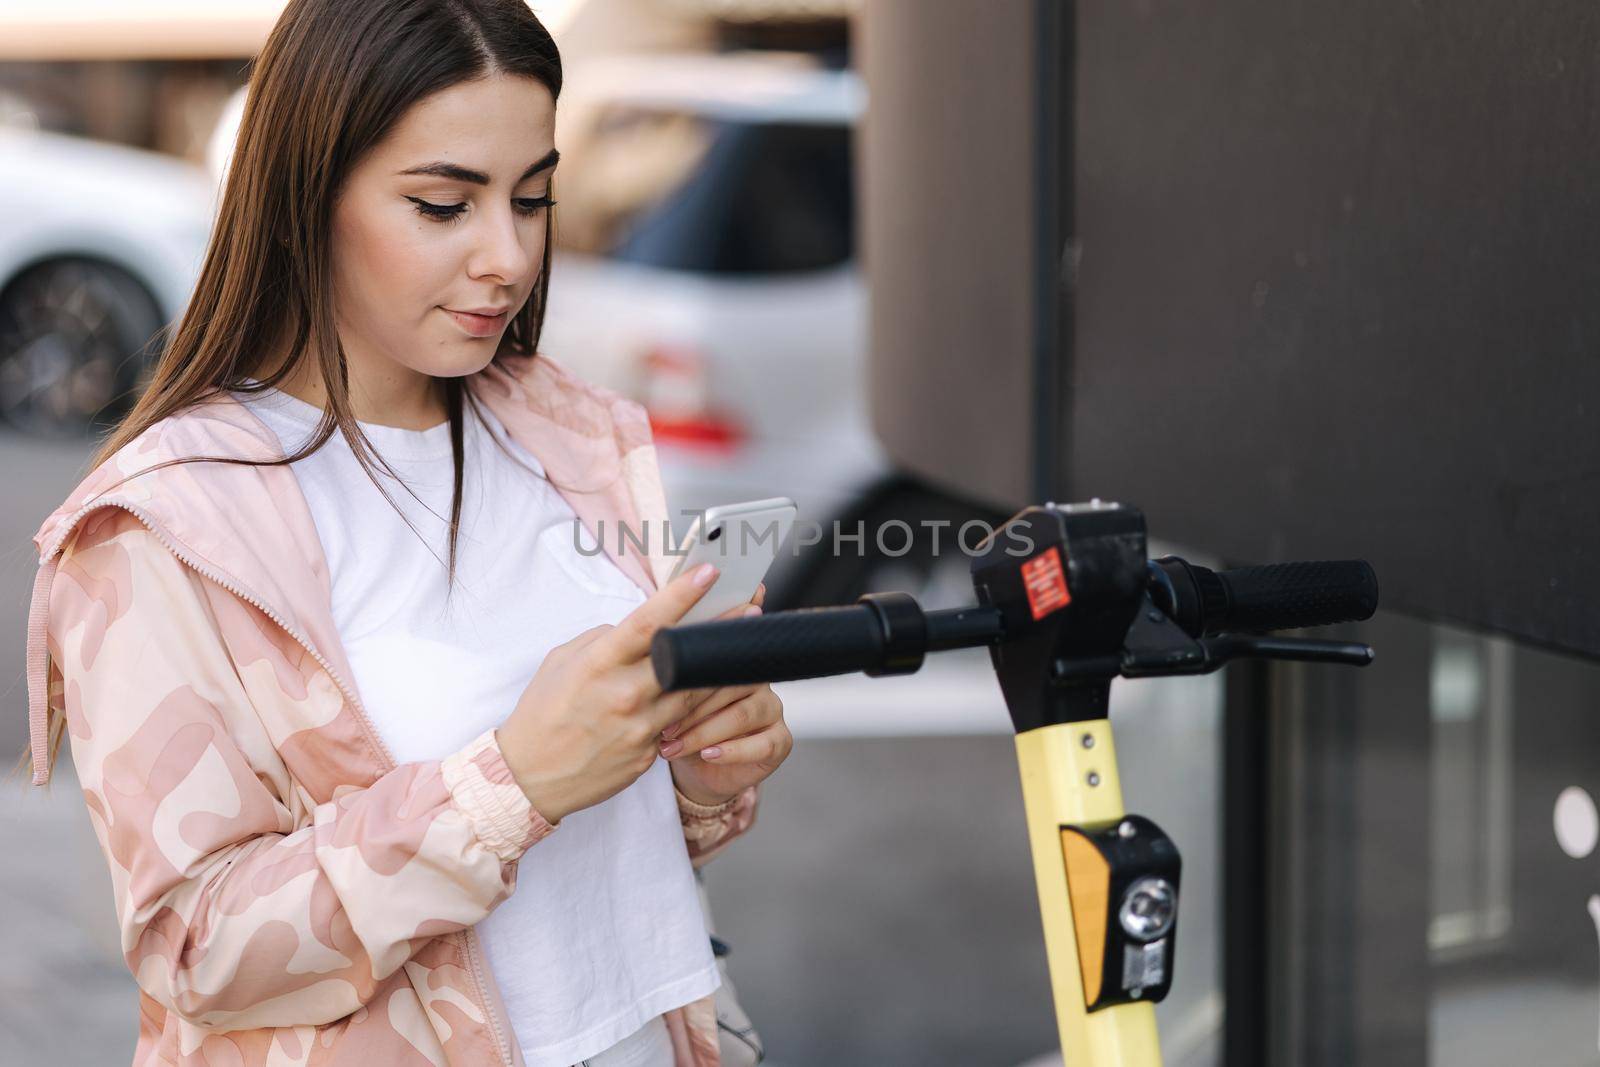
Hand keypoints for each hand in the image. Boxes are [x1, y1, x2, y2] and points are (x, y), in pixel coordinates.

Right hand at [495, 561, 731, 823]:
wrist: (529, 778)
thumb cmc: (542, 714)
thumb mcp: (562, 662)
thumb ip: (604, 639)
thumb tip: (642, 629)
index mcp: (599, 664)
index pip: (649, 623)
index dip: (682, 595)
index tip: (709, 573)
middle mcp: (624, 694)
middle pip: (687, 657)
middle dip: (721, 630)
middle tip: (750, 609)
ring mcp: (640, 728)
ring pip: (696, 693)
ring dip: (722, 669)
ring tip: (744, 647)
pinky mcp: (649, 755)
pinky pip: (681, 724)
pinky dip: (698, 707)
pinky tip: (715, 692)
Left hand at [661, 584, 793, 805]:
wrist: (697, 769)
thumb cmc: (682, 725)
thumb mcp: (667, 698)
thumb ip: (668, 671)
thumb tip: (644, 649)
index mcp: (731, 660)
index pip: (718, 654)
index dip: (693, 671)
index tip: (662, 687)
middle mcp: (756, 679)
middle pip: (730, 683)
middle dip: (692, 708)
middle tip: (661, 726)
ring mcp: (772, 708)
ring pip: (743, 714)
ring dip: (705, 732)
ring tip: (675, 745)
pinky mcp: (780, 740)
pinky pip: (763, 744)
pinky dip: (732, 751)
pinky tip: (709, 755)